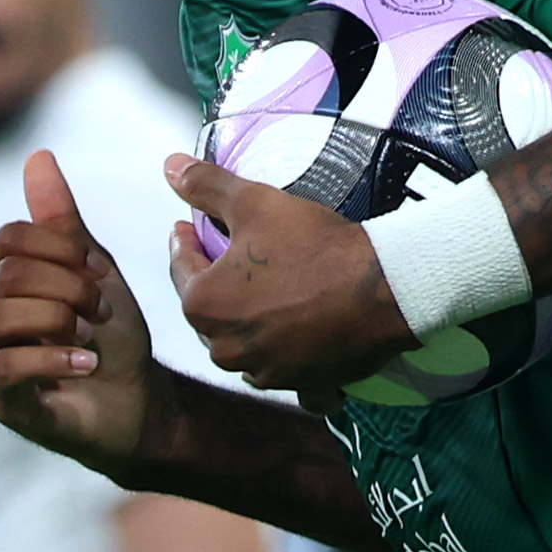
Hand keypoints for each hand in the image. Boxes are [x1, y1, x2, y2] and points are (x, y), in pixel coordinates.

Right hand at [0, 151, 157, 464]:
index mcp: (3, 279)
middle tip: (100, 306)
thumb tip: (38, 155)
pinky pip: (3, 369)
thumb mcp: (93, 269)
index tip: (97, 269)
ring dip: (52, 319)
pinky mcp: (5, 403)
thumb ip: (62, 221)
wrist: (140, 400)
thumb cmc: (111, 334)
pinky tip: (85, 362)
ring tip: (89, 333)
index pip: (7, 239)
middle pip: (2, 276)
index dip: (57, 247)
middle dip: (63, 285)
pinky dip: (50, 359)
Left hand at [166, 156, 415, 406]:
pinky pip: (286, 373)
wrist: (382, 288)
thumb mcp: (254, 202)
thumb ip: (206, 186)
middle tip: (230, 260)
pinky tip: (296, 345)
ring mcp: (265, 372)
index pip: (182, 268)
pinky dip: (287, 360)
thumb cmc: (313, 244)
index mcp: (204, 305)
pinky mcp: (303, 385)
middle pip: (210, 312)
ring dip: (247, 324)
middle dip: (217, 286)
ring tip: (264, 297)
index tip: (188, 228)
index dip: (185, 243)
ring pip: (243, 345)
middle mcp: (225, 348)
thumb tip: (169, 166)